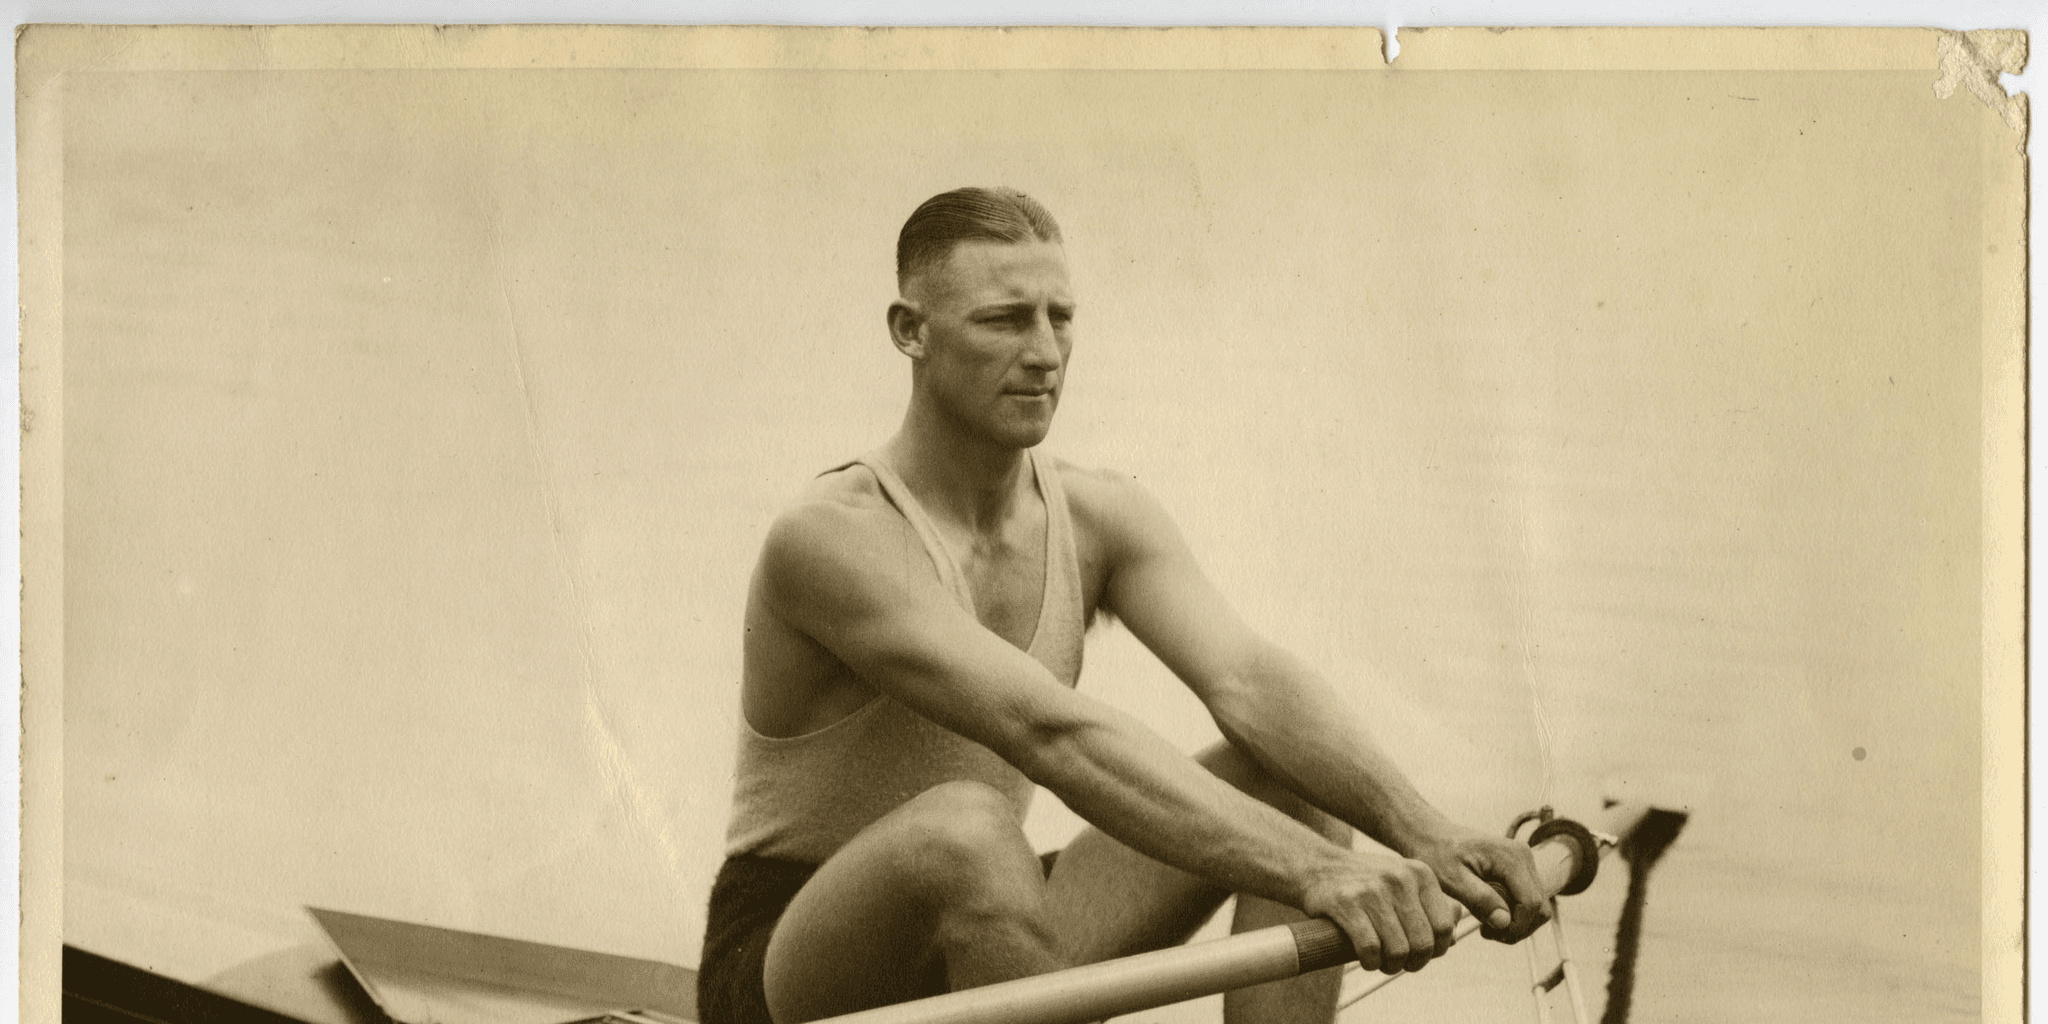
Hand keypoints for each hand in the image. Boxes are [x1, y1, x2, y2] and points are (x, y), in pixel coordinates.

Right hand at [1298, 850, 1462, 975]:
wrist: (1318, 866)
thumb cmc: (1365, 881)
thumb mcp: (1402, 880)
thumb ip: (1428, 902)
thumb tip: (1453, 931)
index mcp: (1420, 873)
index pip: (1445, 926)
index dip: (1437, 950)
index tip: (1422, 955)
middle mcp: (1400, 878)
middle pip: (1423, 942)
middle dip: (1413, 962)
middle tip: (1400, 963)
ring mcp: (1373, 890)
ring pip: (1398, 949)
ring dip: (1390, 966)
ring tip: (1382, 962)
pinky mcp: (1347, 903)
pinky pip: (1370, 948)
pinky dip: (1370, 962)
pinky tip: (1366, 959)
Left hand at [1411, 825, 1549, 942]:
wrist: (1432, 836)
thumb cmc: (1436, 854)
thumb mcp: (1450, 879)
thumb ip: (1479, 899)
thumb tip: (1505, 922)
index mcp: (1511, 857)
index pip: (1531, 904)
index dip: (1515, 927)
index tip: (1487, 933)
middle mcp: (1524, 857)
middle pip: (1540, 908)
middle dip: (1517, 928)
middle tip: (1487, 933)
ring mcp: (1524, 862)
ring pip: (1536, 907)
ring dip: (1516, 923)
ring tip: (1486, 925)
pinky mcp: (1519, 870)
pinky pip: (1527, 901)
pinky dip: (1513, 914)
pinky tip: (1489, 914)